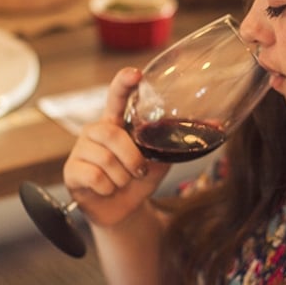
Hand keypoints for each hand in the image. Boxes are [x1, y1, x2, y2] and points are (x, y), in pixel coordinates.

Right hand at [63, 67, 170, 226]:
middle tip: (139, 171)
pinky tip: (107, 189)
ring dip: (122, 178)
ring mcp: (80, 150)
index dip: (124, 84)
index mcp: (116, 122)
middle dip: (132, 157)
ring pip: (105, 159)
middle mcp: (95, 131)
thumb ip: (175, 141)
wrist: (123, 210)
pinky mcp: (71, 171)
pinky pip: (94, 177)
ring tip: (122, 182)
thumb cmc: (138, 179)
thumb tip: (214, 123)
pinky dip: (109, 188)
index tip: (135, 74)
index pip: (117, 97)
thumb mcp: (160, 159)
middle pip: (112, 133)